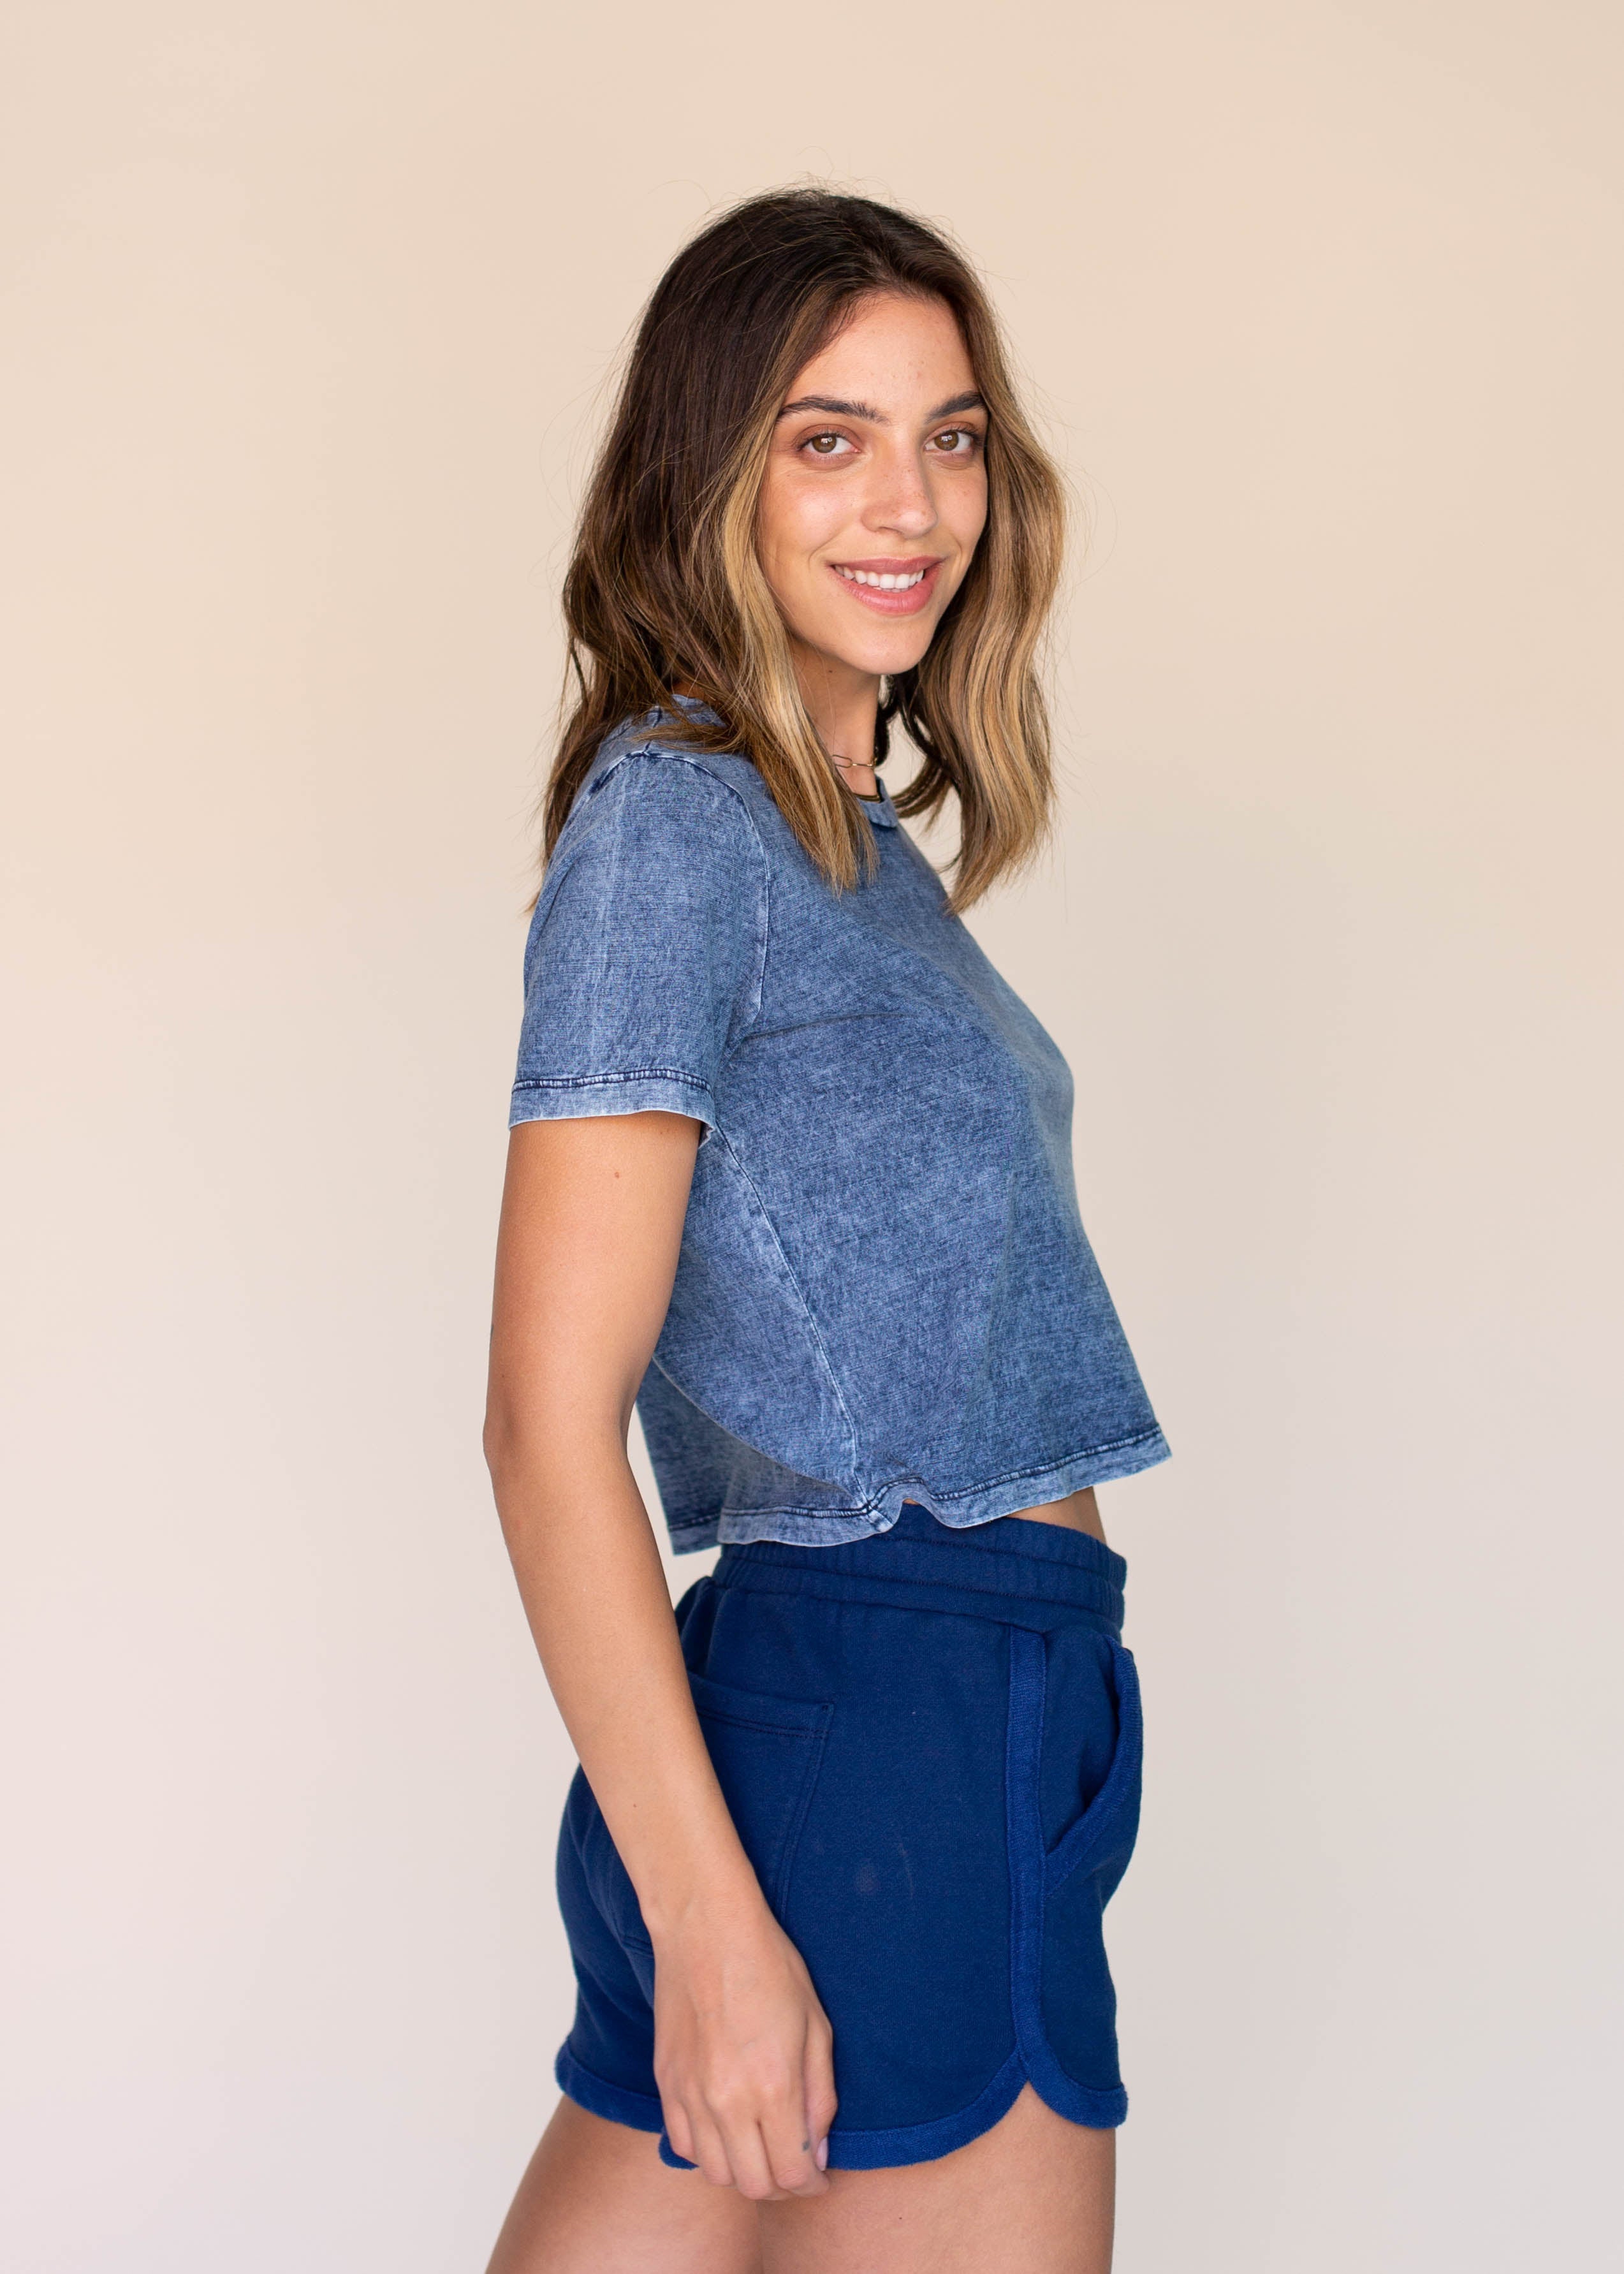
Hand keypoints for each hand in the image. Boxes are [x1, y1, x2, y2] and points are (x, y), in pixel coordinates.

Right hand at [650, 1895, 836, 2198]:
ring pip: (716, 2173)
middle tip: (796, 2168)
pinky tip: (726, 2133)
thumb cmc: (769, 1967)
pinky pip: (683, 2146)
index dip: (813, 2185)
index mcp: (774, 2086)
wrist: (705, 1929)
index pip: (794, 2173)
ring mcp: (690, 2095)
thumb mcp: (816, 2026)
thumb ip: (820, 2096)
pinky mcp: (666, 2083)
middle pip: (755, 2185)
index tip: (821, 2177)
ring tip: (762, 2151)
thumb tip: (819, 2151)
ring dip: (744, 2174)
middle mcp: (728, 2101)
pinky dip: (707, 2153)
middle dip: (783, 2187)